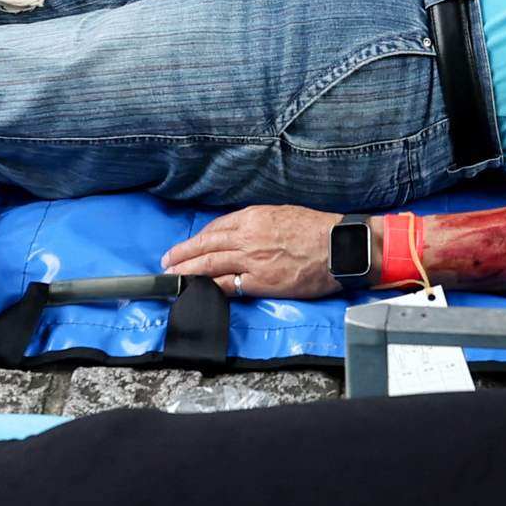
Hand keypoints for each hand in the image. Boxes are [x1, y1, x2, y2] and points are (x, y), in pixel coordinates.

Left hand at [164, 204, 341, 297]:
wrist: (338, 247)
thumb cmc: (317, 229)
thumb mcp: (282, 214)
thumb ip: (258, 223)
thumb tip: (242, 233)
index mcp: (252, 217)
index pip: (215, 228)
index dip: (198, 239)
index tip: (189, 245)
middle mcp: (246, 237)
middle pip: (205, 246)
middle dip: (182, 254)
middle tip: (167, 261)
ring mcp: (251, 261)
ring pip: (209, 266)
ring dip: (187, 271)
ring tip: (173, 276)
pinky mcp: (259, 282)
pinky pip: (227, 286)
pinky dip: (209, 288)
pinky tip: (198, 291)